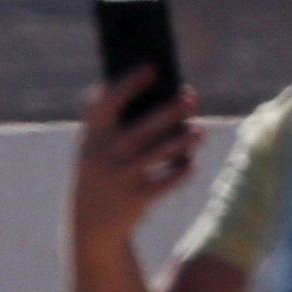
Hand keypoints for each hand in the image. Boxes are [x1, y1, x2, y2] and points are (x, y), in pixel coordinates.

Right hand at [69, 74, 199, 254]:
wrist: (91, 224)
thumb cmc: (105, 170)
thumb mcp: (100, 147)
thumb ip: (122, 123)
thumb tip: (168, 94)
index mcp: (92, 136)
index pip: (106, 103)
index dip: (129, 84)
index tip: (153, 67)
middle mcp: (103, 155)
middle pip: (141, 129)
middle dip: (169, 112)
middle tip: (191, 96)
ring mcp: (119, 178)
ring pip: (157, 155)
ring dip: (182, 141)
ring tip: (199, 130)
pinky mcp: (135, 200)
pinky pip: (164, 183)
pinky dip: (181, 172)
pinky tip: (193, 163)